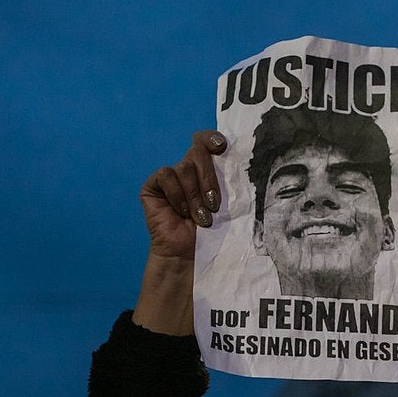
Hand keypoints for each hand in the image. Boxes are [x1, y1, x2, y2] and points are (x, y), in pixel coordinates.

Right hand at [132, 130, 225, 334]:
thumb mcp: (227, 204)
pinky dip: (176, 193)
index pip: (206, 141)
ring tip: (200, 218)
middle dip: (208, 177)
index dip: (212, 138)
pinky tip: (180, 212)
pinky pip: (166, 175)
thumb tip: (244, 157)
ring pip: (184, 166)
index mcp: (207, 171)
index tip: (222, 147)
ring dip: (195, 194)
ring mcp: (170, 178)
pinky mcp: (153, 188)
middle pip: (197, 151)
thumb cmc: (214, 234)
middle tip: (214, 204)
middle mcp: (188, 170)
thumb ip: (230, 179)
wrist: (191, 258)